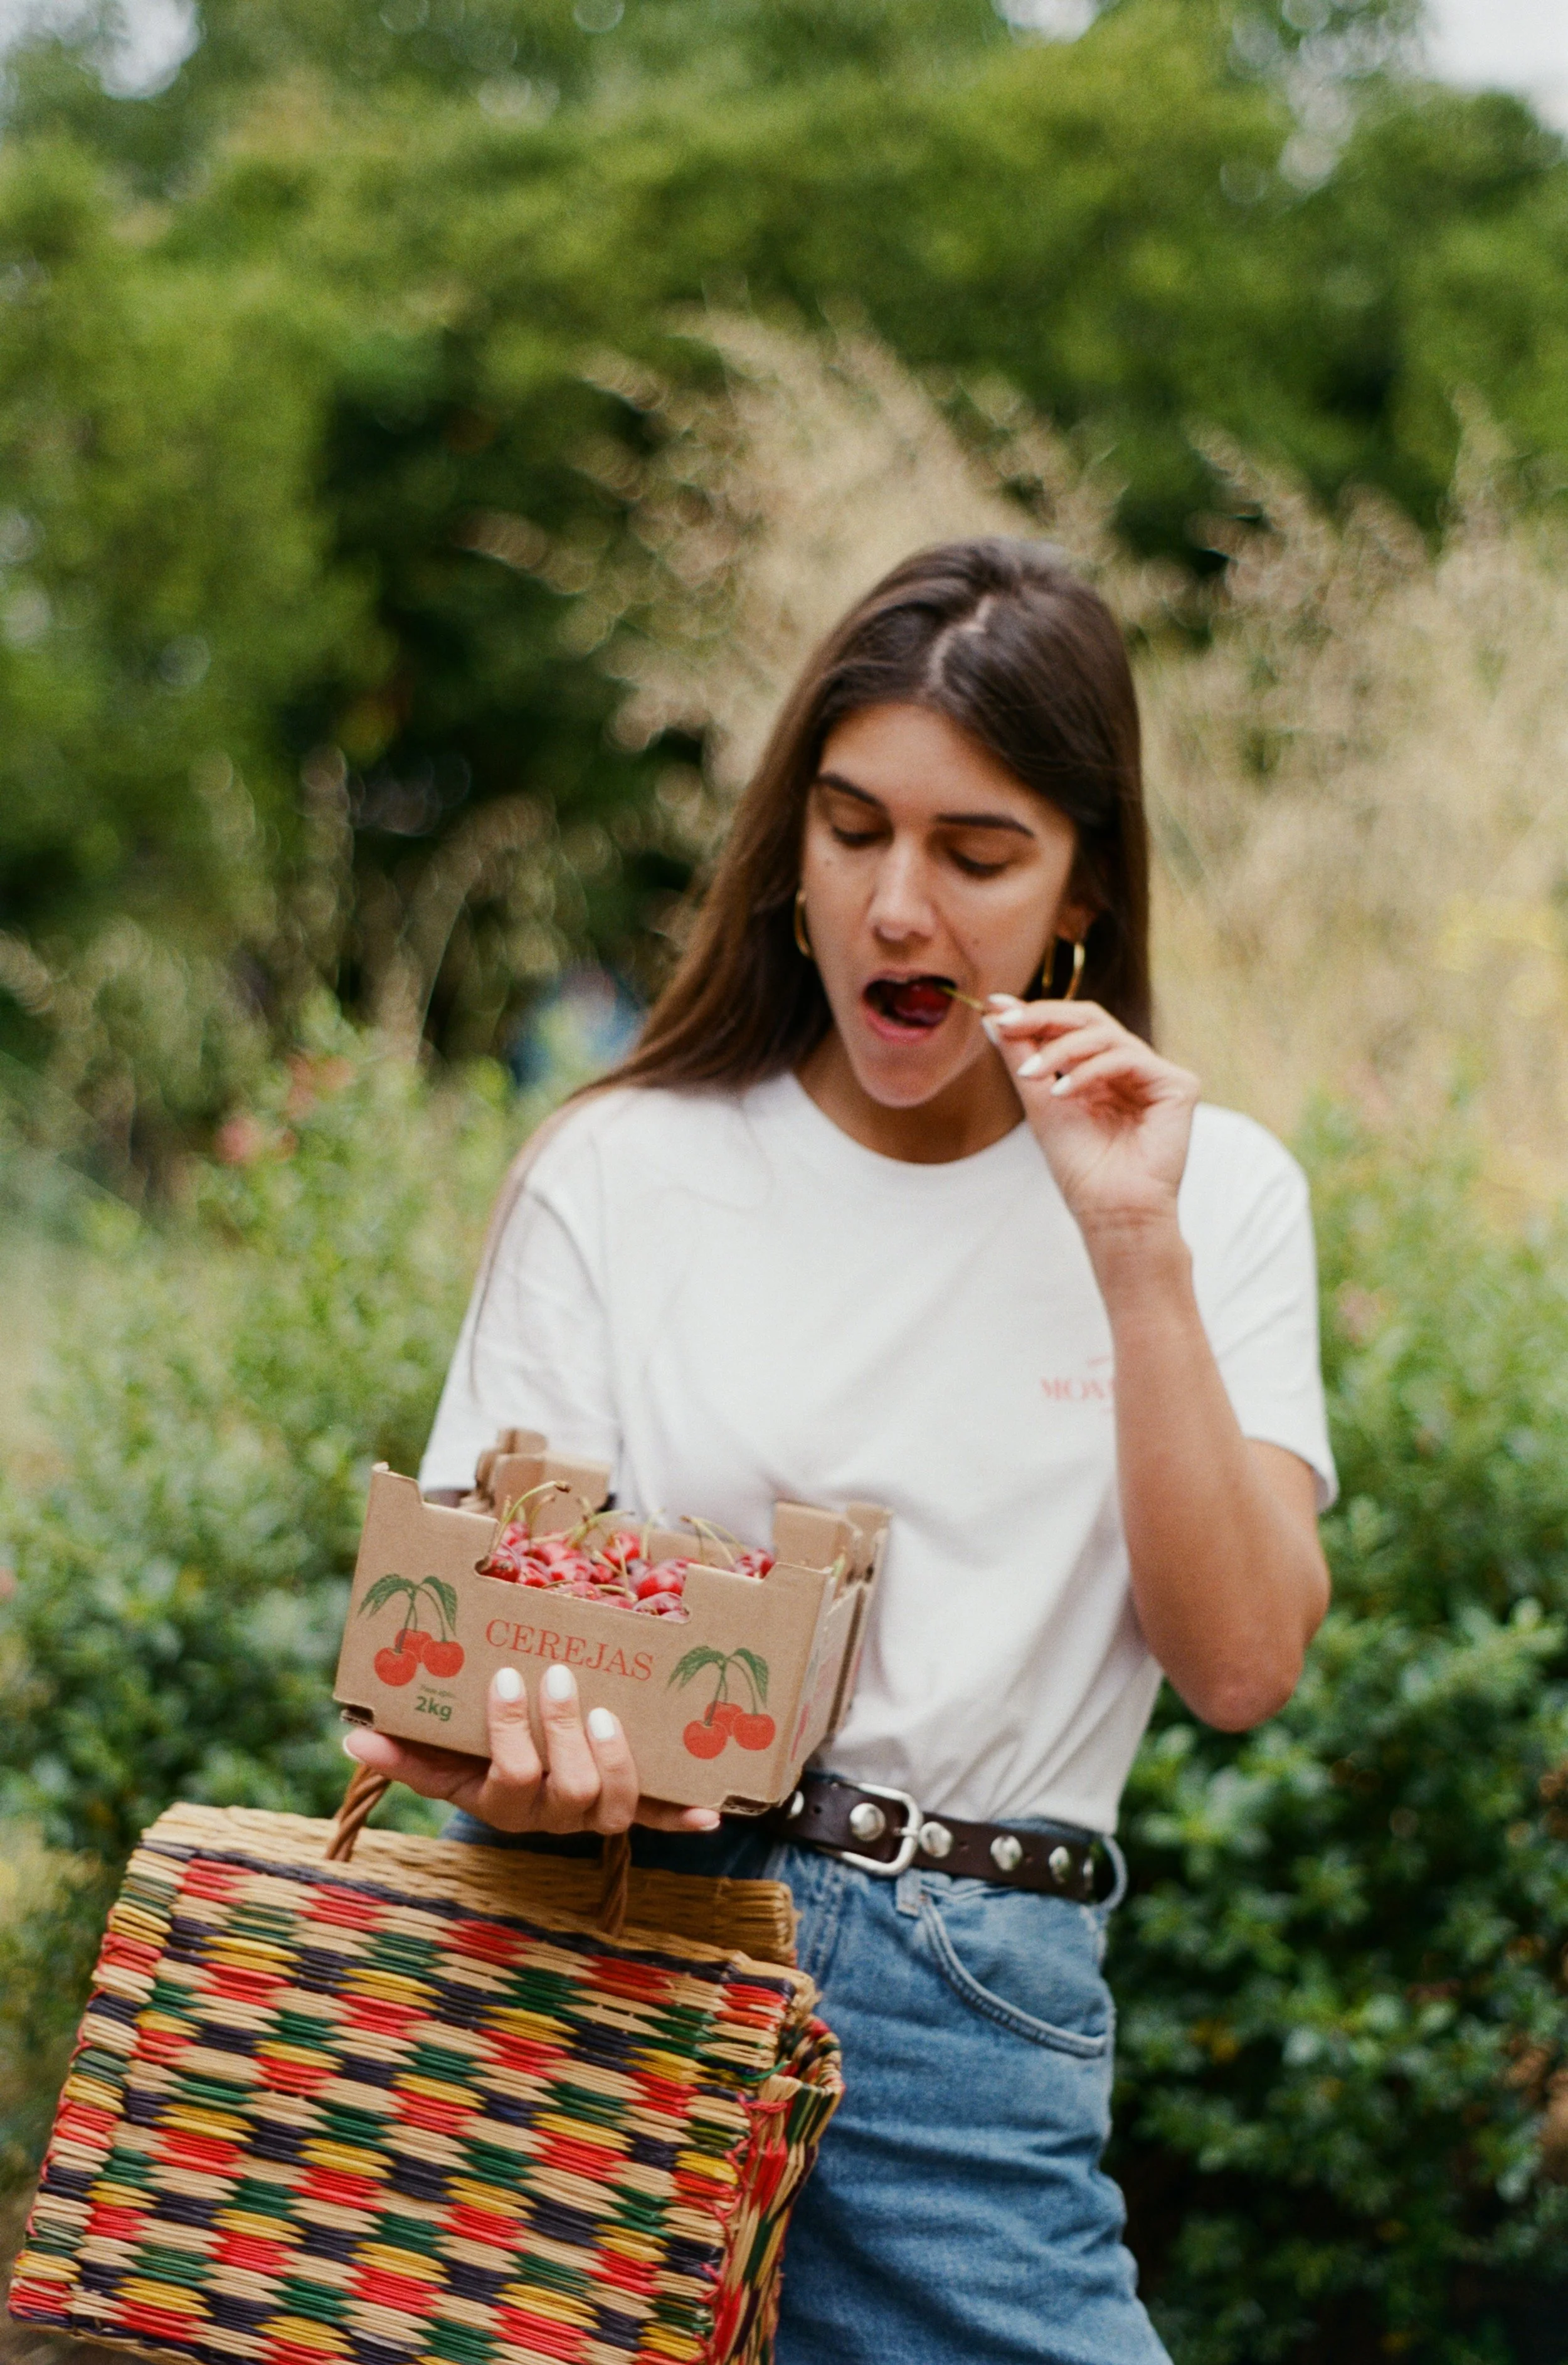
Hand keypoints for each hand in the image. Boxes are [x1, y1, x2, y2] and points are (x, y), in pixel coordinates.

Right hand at [342, 1661, 720, 1835]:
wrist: (518, 1785)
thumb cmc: (474, 1755)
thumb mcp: (438, 1752)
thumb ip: (402, 1747)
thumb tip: (354, 1732)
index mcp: (500, 1803)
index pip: (505, 1779)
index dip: (511, 1734)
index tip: (510, 1678)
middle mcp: (548, 1817)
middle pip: (565, 1793)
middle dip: (563, 1733)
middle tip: (558, 1677)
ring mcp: (591, 1815)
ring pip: (610, 1808)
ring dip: (616, 1763)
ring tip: (609, 1716)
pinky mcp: (633, 1808)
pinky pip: (659, 1819)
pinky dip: (684, 1816)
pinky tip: (712, 1812)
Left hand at [987, 995, 1198, 1242]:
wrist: (1110, 1211)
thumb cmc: (1080, 1167)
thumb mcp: (1040, 1102)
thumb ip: (1022, 1059)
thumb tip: (993, 1017)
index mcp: (1102, 1070)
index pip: (1071, 1027)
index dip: (1036, 1012)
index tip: (996, 1007)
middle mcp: (1131, 1067)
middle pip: (1089, 1019)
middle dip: (1044, 1017)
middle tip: (1008, 1022)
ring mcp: (1155, 1074)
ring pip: (1105, 1035)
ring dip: (1060, 1049)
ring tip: (1032, 1074)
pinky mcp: (1178, 1085)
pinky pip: (1128, 1058)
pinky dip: (1090, 1071)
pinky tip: (1064, 1093)